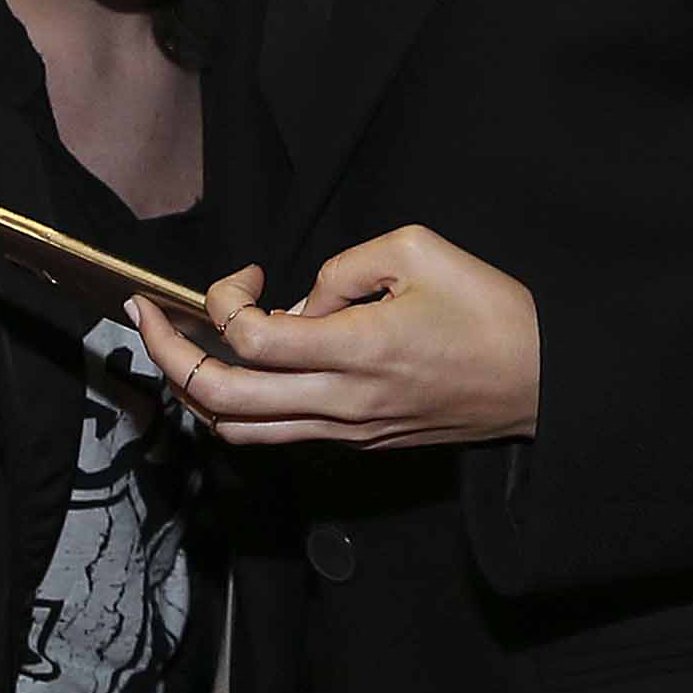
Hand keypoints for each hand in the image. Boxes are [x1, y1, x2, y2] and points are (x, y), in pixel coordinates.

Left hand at [125, 227, 541, 448]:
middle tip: (145, 316)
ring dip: (192, 390)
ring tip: (174, 348)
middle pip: (219, 398)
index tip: (241, 272)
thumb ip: (341, 268)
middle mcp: (342, 402)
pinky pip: (276, 436)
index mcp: (355, 350)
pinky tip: (233, 370)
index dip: (222, 299)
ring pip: (238, 431)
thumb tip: (297, 302)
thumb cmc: (490, 310)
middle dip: (167, 354)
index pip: (247, 339)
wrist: (547, 382)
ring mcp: (348, 431)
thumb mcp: (419, 251)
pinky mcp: (359, 442)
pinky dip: (236, 407)